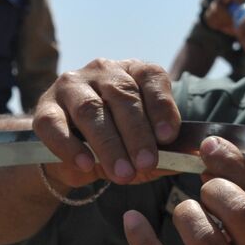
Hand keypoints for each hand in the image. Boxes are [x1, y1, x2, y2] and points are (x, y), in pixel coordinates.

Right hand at [32, 59, 180, 187]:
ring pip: (90, 110)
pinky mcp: (45, 108)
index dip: (161, 105)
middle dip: (137, 133)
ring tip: (121, 173)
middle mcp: (102, 71)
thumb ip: (168, 152)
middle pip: (121, 95)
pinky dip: (70, 146)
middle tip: (146, 163)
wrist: (72, 157)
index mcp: (132, 72)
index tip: (169, 137)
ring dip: (108, 144)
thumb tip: (199, 158)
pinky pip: (54, 125)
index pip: (151, 77)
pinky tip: (85, 164)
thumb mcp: (144, 148)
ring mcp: (71, 86)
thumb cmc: (118, 146)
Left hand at [122, 136, 244, 244]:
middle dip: (216, 190)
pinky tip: (131, 219)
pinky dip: (143, 240)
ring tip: (186, 213)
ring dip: (186, 213)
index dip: (232, 165)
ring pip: (204, 238)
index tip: (209, 145)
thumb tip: (210, 166)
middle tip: (204, 191)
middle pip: (241, 213)